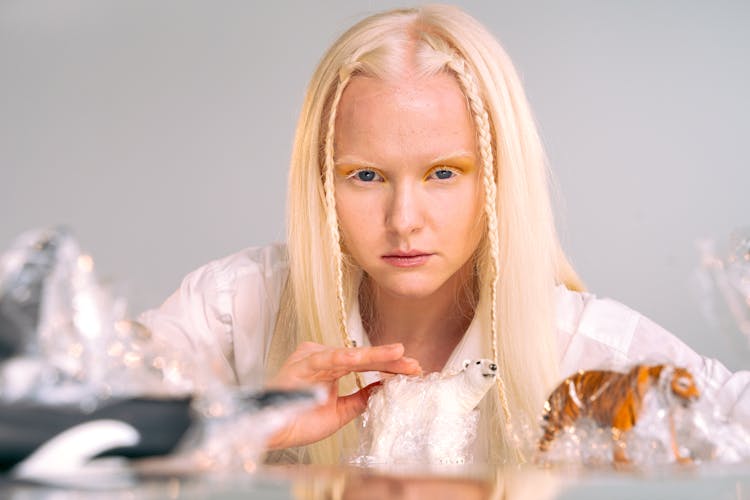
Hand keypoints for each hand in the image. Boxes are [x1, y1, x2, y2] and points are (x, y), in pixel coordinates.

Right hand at [265, 341, 420, 449]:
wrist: (274, 432)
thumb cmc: (298, 420)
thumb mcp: (339, 412)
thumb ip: (361, 398)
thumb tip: (385, 388)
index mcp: (330, 366)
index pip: (366, 364)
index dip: (390, 367)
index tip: (413, 370)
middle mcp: (322, 358)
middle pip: (362, 357)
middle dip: (389, 361)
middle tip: (414, 364)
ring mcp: (312, 358)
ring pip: (349, 355)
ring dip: (375, 356)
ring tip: (398, 354)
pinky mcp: (302, 364)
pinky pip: (326, 359)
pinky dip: (343, 358)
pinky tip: (360, 357)